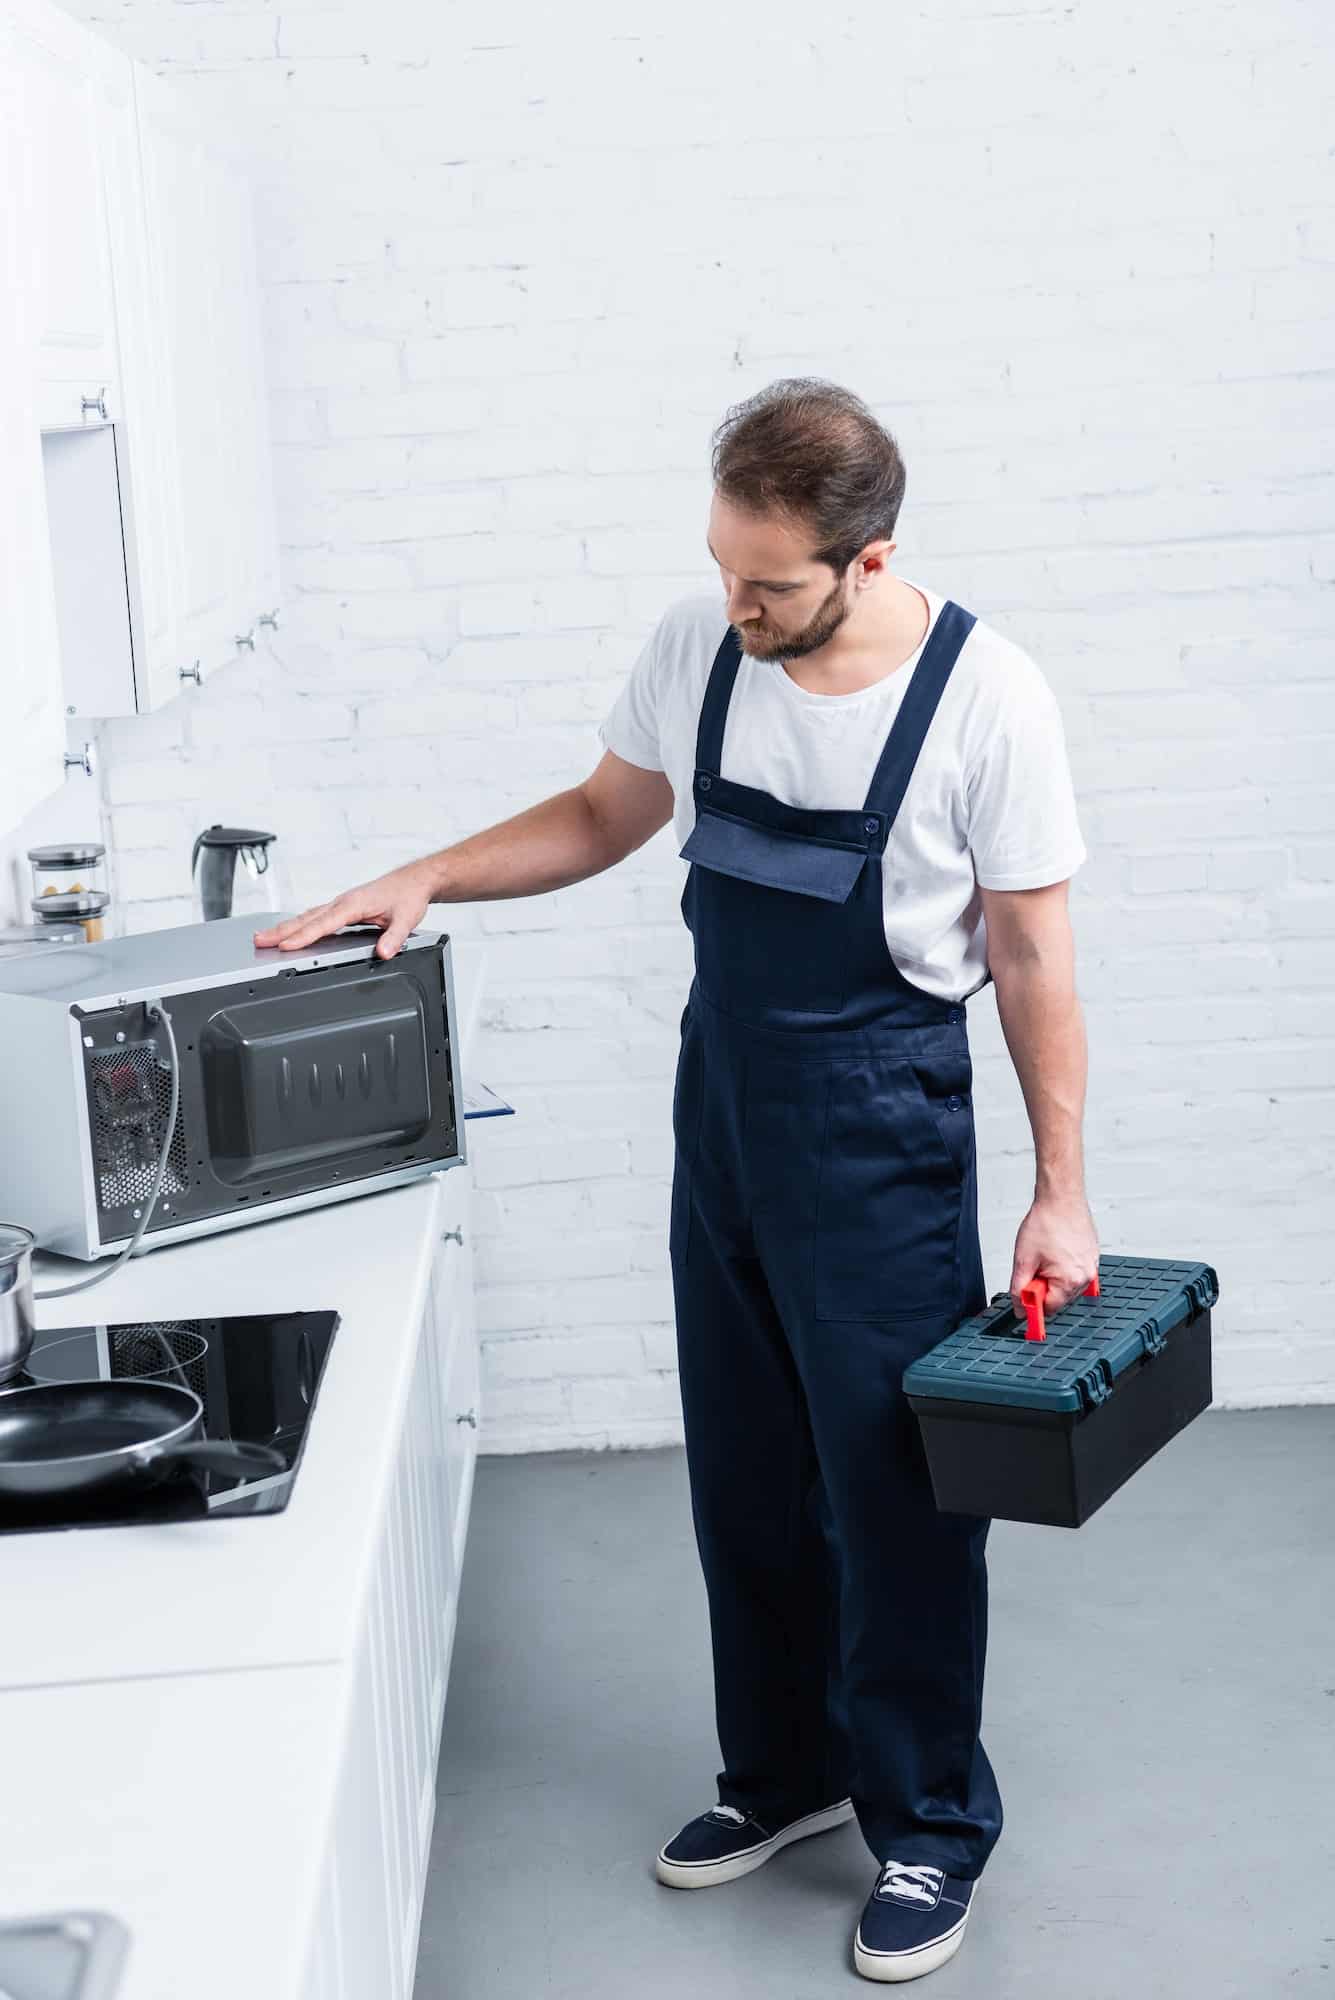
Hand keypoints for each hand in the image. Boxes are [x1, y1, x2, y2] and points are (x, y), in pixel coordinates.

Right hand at [253, 859, 437, 959]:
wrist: (413, 881)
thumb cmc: (408, 896)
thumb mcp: (406, 919)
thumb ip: (394, 937)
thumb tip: (384, 952)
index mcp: (354, 904)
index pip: (324, 923)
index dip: (304, 936)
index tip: (286, 945)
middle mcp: (343, 902)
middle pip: (307, 918)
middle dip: (281, 930)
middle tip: (259, 940)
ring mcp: (341, 904)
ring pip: (308, 916)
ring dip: (285, 927)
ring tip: (264, 937)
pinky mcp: (343, 907)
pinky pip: (316, 916)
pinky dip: (300, 924)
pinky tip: (290, 932)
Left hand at [1008, 1192, 1099, 1315]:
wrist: (1061, 1198)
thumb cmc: (1045, 1222)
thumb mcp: (1023, 1260)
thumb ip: (1019, 1288)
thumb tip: (1019, 1307)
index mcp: (1071, 1280)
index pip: (1050, 1308)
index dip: (1033, 1300)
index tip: (1025, 1292)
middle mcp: (1086, 1276)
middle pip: (1060, 1297)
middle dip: (1044, 1285)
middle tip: (1035, 1264)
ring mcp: (1092, 1266)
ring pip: (1067, 1284)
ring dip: (1053, 1275)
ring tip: (1046, 1253)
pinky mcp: (1093, 1256)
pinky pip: (1075, 1270)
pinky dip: (1063, 1265)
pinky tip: (1055, 1249)